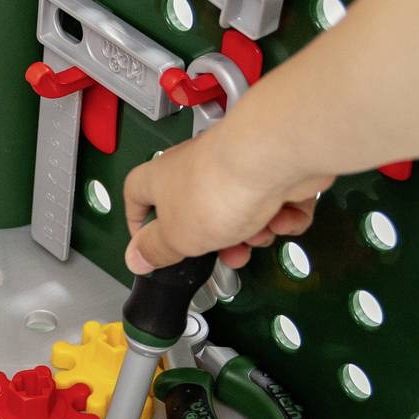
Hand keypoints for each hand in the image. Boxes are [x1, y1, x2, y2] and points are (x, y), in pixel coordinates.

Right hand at [123, 122, 330, 275]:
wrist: (271, 159)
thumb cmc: (216, 188)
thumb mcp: (175, 236)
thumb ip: (155, 250)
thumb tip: (136, 259)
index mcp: (162, 179)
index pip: (137, 193)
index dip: (138, 220)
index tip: (148, 243)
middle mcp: (197, 169)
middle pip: (198, 211)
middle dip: (216, 241)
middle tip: (225, 254)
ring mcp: (237, 168)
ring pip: (241, 211)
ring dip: (252, 232)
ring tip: (258, 233)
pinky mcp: (274, 170)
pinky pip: (276, 205)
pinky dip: (282, 218)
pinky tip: (282, 218)